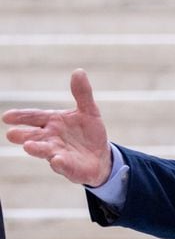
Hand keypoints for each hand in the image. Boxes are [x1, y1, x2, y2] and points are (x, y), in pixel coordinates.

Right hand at [3, 69, 111, 186]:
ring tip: (28, 146)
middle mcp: (51, 138)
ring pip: (45, 151)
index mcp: (52, 122)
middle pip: (34, 135)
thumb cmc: (89, 133)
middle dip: (23, 135)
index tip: (7, 117)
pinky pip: (64, 165)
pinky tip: (57, 160)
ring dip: (37, 149)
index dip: (21, 116)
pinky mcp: (70, 167)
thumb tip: (79, 71)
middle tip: (11, 134)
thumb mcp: (89, 111)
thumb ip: (82, 93)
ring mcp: (58, 153)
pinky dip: (60, 163)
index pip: (34, 117)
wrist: (101, 156)